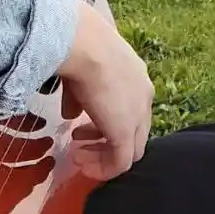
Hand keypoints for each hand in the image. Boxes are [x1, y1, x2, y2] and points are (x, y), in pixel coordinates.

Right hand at [58, 1, 153, 179]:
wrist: (83, 44)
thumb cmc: (79, 46)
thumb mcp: (80, 70)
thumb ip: (78, 96)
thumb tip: (70, 114)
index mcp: (137, 76)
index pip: (131, 107)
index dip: (107, 118)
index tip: (82, 122)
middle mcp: (144, 95)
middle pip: (134, 129)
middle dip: (105, 137)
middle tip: (80, 139)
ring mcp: (138, 116)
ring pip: (129, 148)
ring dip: (102, 155)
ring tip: (78, 154)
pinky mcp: (126, 133)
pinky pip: (120, 163)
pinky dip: (102, 169)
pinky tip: (83, 165)